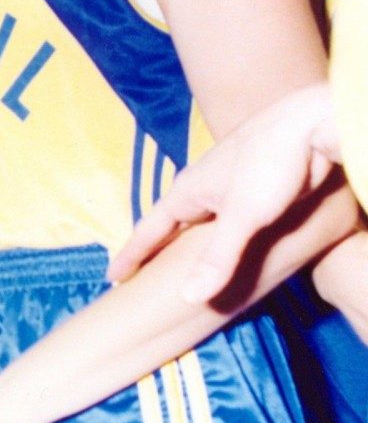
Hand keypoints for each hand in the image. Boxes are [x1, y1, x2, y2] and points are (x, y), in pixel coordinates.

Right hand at [108, 83, 337, 302]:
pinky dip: (211, 234)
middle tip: (139, 274)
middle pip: (168, 224)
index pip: (149, 230)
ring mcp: (225, 185)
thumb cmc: (270, 164)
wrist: (310, 124)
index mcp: (187, 192)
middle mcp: (199, 187)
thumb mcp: (243, 215)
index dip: (131, 255)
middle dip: (152, 247)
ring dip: (182, 239)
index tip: (112, 277)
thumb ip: (217, 258)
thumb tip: (187, 298)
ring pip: (196, 219)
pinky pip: (220, 217)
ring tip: (174, 262)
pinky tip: (222, 243)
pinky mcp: (250, 186)